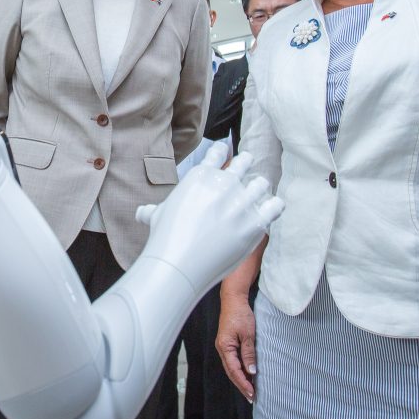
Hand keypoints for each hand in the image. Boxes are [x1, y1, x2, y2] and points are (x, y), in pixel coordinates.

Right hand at [136, 145, 282, 290]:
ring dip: (258, 190)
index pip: (219, 152)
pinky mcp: (256, 222)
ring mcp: (242, 202)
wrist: (177, 266)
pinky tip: (265, 214)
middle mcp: (224, 183)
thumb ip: (154, 210)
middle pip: (245, 161)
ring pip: (262, 183)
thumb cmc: (164, 240)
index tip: (225, 163)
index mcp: (201, 175)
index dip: (223, 155)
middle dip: (245, 167)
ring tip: (254, 199)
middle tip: (243, 179)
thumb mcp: (156, 217)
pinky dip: (272, 208)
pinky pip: (276, 205)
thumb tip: (143, 213)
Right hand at [216, 294, 256, 402]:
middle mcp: (222, 348)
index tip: (252, 393)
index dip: (243, 383)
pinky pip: (233, 361)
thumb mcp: (248, 334)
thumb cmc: (240, 314)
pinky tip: (248, 375)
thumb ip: (249, 353)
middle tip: (252, 397)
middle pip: (231, 372)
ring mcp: (224, 346)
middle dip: (241, 385)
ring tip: (251, 390)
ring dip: (241, 379)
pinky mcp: (228, 344)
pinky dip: (240, 370)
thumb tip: (251, 371)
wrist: (233, 299)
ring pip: (232, 368)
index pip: (234, 370)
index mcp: (225, 347)